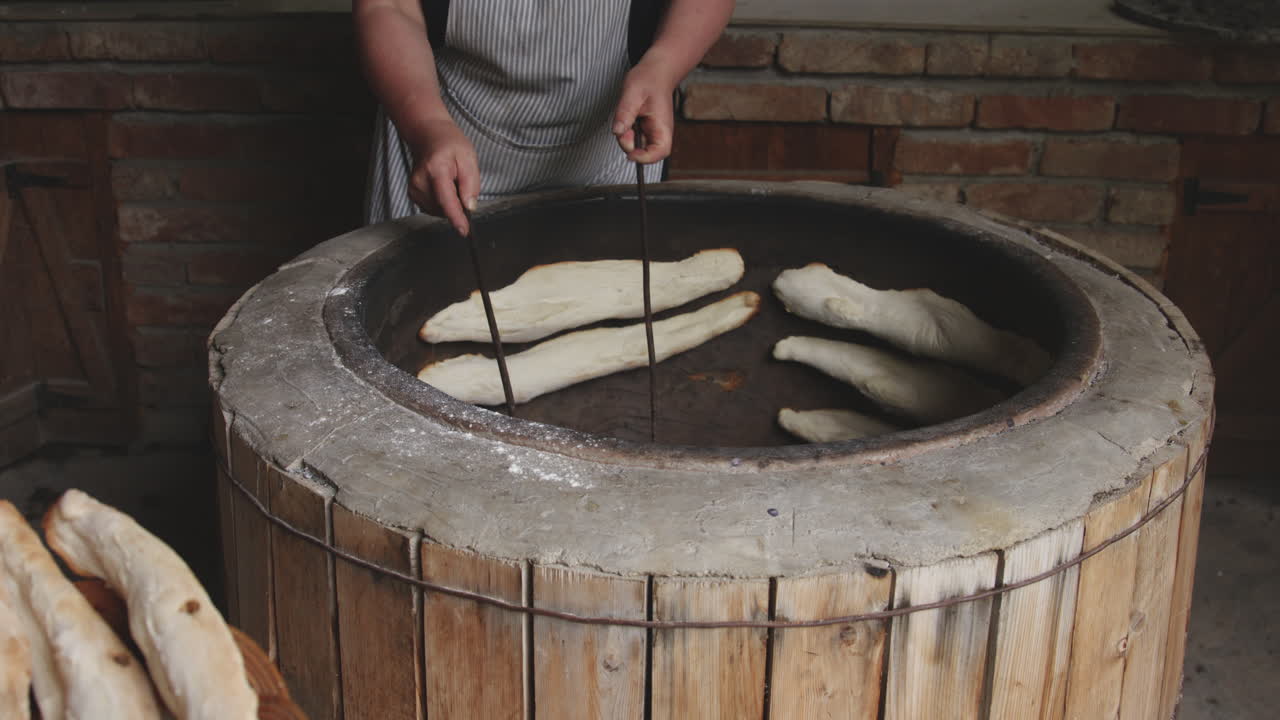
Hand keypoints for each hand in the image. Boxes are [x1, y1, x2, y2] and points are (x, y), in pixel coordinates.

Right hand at [405, 118, 479, 235]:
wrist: (429, 136)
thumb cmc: (450, 144)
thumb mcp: (469, 158)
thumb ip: (471, 184)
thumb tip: (469, 207)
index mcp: (436, 170)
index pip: (446, 200)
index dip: (456, 218)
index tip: (464, 230)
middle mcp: (420, 181)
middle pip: (444, 208)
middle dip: (458, 203)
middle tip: (460, 182)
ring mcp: (414, 189)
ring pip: (439, 210)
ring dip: (450, 203)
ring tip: (451, 181)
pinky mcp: (413, 194)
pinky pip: (434, 208)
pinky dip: (442, 202)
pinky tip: (443, 186)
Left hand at [612, 56, 677, 164]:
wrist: (655, 71)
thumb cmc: (649, 79)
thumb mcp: (632, 94)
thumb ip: (625, 114)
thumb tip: (617, 132)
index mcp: (662, 126)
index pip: (659, 152)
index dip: (645, 158)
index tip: (630, 155)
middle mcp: (659, 132)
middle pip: (644, 152)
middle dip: (629, 144)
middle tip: (624, 126)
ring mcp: (651, 132)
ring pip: (636, 146)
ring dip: (626, 137)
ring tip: (627, 116)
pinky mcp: (644, 129)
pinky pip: (632, 138)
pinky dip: (625, 131)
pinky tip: (627, 117)